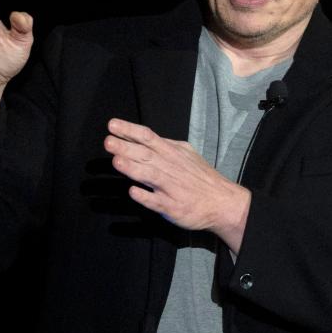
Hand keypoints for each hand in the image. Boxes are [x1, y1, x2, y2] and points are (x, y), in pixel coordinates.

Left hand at [104, 118, 250, 253]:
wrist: (223, 203)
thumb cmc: (200, 177)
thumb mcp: (186, 154)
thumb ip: (165, 146)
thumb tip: (142, 137)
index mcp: (172, 152)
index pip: (148, 137)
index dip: (130, 130)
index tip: (112, 125)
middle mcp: (170, 167)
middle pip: (145, 154)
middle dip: (126, 147)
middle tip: (108, 141)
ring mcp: (171, 187)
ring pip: (150, 175)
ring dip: (133, 168)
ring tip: (116, 161)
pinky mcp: (172, 207)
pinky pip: (157, 201)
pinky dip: (145, 196)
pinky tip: (133, 192)